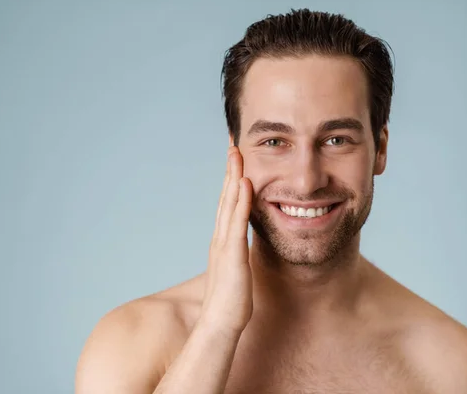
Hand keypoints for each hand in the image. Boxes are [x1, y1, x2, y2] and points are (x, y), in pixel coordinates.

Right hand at [200, 146, 253, 334]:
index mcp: (223, 240)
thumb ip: (238, 255)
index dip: (231, 178)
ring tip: (236, 152)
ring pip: (229, 202)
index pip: (227, 202)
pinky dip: (240, 200)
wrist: (221, 324)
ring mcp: (224, 244)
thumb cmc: (231, 301)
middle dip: (230, 168)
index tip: (236, 157)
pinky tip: (245, 182)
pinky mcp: (232, 254)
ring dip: (233, 176)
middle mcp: (221, 237)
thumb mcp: (237, 270)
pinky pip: (238, 221)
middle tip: (233, 142)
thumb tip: (244, 248)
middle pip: (225, 195)